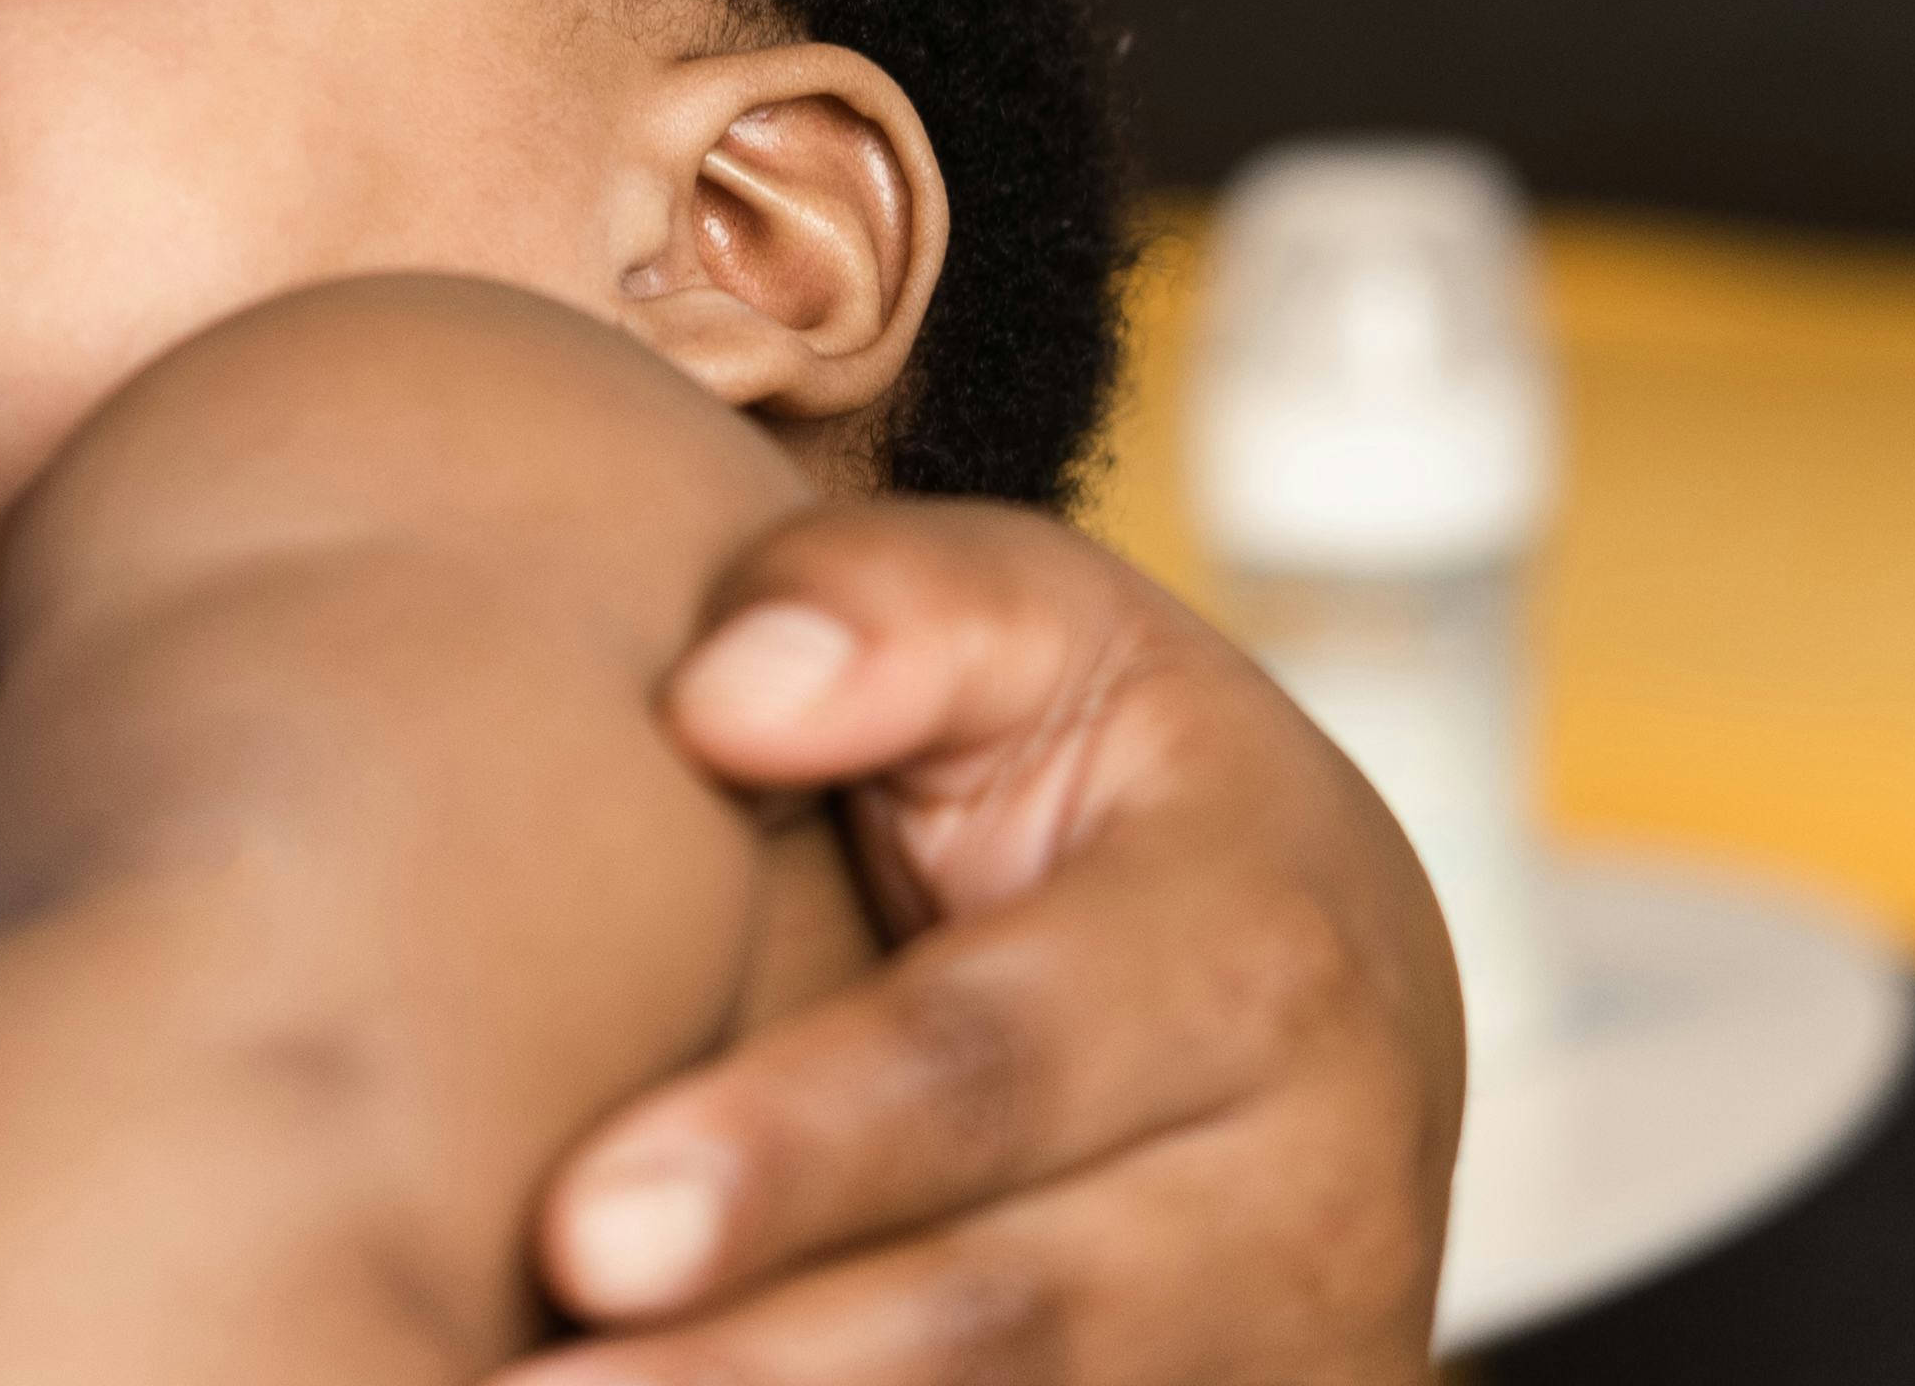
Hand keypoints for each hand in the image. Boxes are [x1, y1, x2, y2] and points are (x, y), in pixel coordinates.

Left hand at [501, 504, 1462, 1385]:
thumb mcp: (1050, 639)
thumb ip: (896, 606)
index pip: (991, 1068)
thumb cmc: (1123, 802)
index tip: (582, 1227)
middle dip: (758, 1375)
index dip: (793, 1153)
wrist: (1332, 1021)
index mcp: (1256, 955)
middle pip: (1001, 1319)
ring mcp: (1291, 1360)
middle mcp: (1308, 1197)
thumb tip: (723, 696)